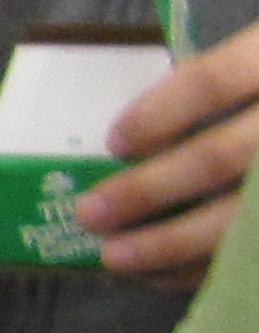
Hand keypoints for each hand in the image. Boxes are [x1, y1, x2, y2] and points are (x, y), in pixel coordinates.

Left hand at [79, 14, 258, 286]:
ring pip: (239, 218)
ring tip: (115, 258)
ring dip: (169, 243)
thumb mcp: (258, 57)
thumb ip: (216, 86)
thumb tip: (136, 140)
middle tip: (90, 213)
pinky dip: (205, 268)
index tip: (114, 143)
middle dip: (148, 191)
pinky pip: (252, 253)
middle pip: (219, 158)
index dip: (159, 114)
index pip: (213, 82)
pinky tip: (160, 275)